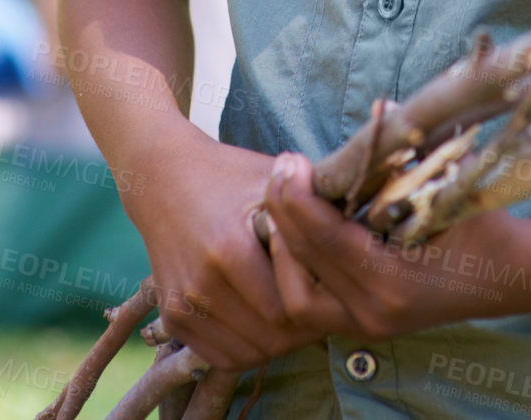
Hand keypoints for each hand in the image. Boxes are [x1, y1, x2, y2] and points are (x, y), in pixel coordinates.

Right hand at [123, 121, 348, 370]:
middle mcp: (202, 283)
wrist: (162, 176)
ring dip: (278, 341)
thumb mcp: (272, 177)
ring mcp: (183, 303)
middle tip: (323, 306)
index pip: (290, 307)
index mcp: (229, 248)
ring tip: (298, 313)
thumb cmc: (228, 173)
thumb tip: (368, 207)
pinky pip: (220, 356)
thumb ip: (313, 200)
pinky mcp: (172, 316)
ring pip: (249, 352)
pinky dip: (248, 347)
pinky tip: (265, 320)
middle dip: (304, 327)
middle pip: (272, 336)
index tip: (335, 288)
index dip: (319, 302)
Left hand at [264, 152, 530, 340]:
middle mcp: (376, 313)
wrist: (512, 275)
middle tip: (281, 169)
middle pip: (301, 269)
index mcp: (397, 283)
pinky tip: (299, 227)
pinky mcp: (364, 322)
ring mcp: (369, 325)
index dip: (300, 198)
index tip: (291, 159)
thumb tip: (381, 111)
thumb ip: (416, 151)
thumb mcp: (454, 183)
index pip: (327, 241)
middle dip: (283, 215)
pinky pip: (311, 303)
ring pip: (296, 297)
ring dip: (283, 247)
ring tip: (284, 199)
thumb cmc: (486, 225)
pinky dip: (297, 266)